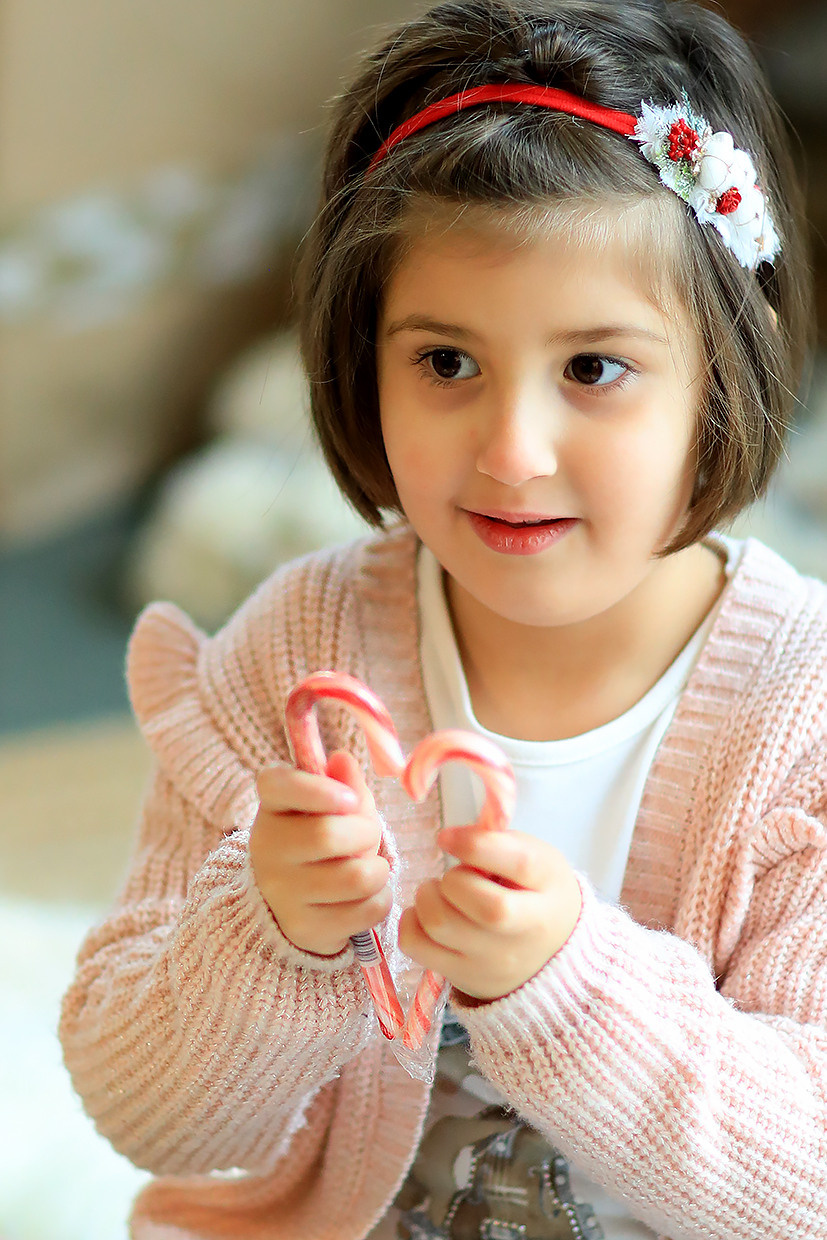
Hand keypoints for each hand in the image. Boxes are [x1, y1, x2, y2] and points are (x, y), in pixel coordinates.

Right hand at [250, 750, 391, 956]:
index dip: (317, 788)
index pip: (278, 784)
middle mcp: (267, 848)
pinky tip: (366, 896)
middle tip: (367, 837)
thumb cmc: (318, 841)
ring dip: (378, 871)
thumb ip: (342, 782)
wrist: (293, 903)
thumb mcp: (329, 805)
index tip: (347, 798)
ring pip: (356, 877)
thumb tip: (343, 760)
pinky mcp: (305, 927)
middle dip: (367, 833)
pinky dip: (379, 900)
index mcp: (272, 807)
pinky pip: (366, 910)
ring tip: (370, 868)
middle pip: (328, 835)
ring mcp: (282, 892)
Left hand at [398, 826, 582, 1002]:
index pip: (520, 865)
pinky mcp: (465, 975)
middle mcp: (527, 930)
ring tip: (441, 894)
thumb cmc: (533, 891)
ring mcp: (494, 960)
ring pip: (439, 924)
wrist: (549, 952)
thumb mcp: (533, 855)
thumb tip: (451, 837)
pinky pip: (416, 945)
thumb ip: (496, 837)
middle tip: (456, 877)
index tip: (446, 837)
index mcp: (547, 886)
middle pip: (482, 904)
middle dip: (453, 879)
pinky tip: (428, 916)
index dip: (475, 845)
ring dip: (428, 898)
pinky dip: (411, 922)